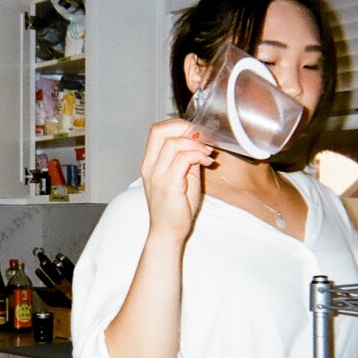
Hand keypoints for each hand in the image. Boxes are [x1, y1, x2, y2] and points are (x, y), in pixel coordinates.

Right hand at [139, 119, 214, 238]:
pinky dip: (198, 155)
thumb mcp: (181, 176)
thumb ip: (186, 158)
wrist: (168, 232)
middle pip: (159, 131)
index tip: (195, 134)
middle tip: (201, 139)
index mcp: (150, 163)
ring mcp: (158, 175)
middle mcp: (150, 166)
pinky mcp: (169, 185)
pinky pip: (183, 159)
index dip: (177, 126)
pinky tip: (206, 163)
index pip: (157, 131)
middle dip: (184, 128)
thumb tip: (199, 142)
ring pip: (174, 143)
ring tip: (206, 154)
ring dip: (196, 145)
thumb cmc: (175, 207)